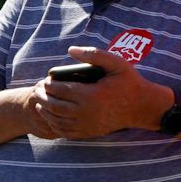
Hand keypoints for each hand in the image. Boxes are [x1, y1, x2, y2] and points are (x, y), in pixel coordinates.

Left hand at [33, 46, 164, 139]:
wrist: (142, 107)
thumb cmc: (130, 83)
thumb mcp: (116, 63)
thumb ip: (93, 54)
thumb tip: (70, 49)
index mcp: (90, 95)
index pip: (60, 89)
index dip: (49, 84)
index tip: (45, 80)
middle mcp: (86, 112)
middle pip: (54, 105)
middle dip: (43, 97)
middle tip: (38, 91)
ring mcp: (87, 125)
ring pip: (57, 120)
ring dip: (45, 111)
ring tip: (41, 103)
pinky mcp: (89, 132)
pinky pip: (65, 131)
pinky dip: (54, 125)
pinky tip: (52, 118)